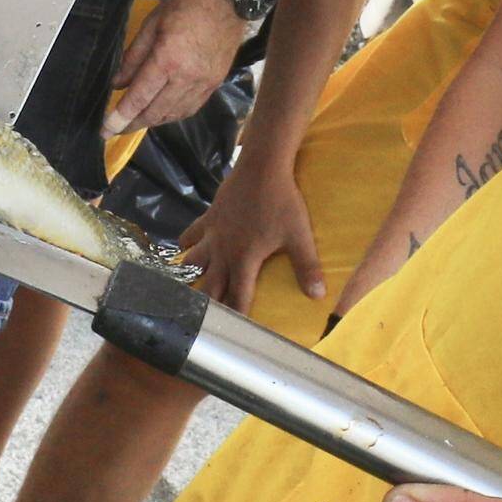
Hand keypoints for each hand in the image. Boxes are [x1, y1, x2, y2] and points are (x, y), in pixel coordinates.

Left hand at [101, 0, 250, 133]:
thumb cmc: (186, 4)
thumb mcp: (152, 24)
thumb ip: (133, 57)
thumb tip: (118, 83)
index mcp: (168, 60)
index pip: (139, 98)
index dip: (120, 117)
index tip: (105, 131)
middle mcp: (187, 79)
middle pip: (155, 113)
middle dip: (132, 124)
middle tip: (115, 129)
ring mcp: (204, 84)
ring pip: (173, 115)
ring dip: (153, 121)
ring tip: (136, 120)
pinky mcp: (215, 84)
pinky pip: (190, 108)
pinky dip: (173, 115)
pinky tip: (162, 112)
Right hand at [186, 147, 320, 309]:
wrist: (262, 166)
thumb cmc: (282, 202)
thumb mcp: (299, 236)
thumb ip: (307, 267)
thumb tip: (318, 296)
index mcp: (244, 260)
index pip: (238, 297)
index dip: (237, 316)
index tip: (233, 334)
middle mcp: (222, 251)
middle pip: (210, 286)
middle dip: (207, 306)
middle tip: (202, 323)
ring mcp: (212, 234)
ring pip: (192, 262)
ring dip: (188, 278)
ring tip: (182, 292)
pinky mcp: (208, 216)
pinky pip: (190, 235)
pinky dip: (185, 245)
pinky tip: (183, 250)